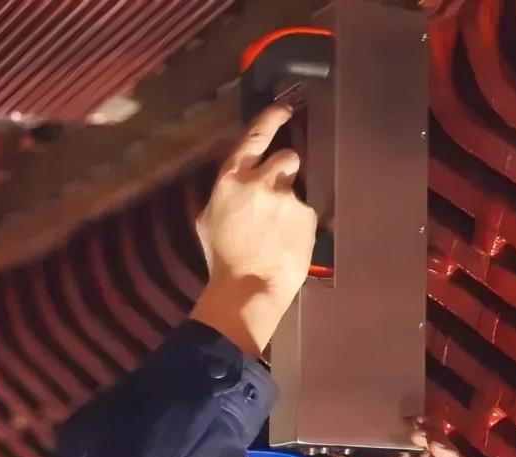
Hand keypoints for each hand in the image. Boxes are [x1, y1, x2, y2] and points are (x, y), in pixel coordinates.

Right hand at [191, 104, 318, 357]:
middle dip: (286, 172)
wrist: (248, 287)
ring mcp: (286, 197)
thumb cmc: (223, 258)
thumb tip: (237, 184)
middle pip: (287, 157)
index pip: (254, 136)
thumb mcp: (208, 219)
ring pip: (297, 188)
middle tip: (277, 197)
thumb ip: (226, 193)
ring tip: (279, 230)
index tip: (284, 110)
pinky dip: (300, 225)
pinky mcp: (306, 215)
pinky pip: (307, 213)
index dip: (271, 120)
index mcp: (231, 179)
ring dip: (291, 202)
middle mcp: (260, 181)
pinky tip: (288, 243)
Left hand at [332, 424, 464, 456]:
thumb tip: (338, 456)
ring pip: (438, 455)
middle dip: (414, 429)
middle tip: (406, 412)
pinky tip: (436, 444)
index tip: (381, 414)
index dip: (390, 434)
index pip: (392, 454)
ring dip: (433, 436)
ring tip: (420, 424)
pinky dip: (448, 455)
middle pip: (417, 449)